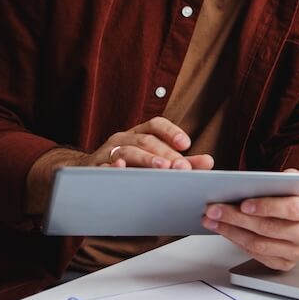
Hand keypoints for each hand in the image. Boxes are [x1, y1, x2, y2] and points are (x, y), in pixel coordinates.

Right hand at [95, 116, 214, 169]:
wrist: (89, 175)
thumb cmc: (128, 167)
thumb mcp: (153, 161)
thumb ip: (180, 162)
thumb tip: (209, 162)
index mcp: (138, 134)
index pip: (156, 125)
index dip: (171, 132)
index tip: (187, 144)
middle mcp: (123, 138)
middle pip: (146, 141)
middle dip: (166, 154)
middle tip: (181, 167)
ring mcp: (108, 151)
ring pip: (128, 151)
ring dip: (146, 159)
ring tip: (162, 168)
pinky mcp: (95, 167)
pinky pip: (104, 166)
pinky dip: (113, 167)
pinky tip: (123, 170)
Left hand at [202, 169, 298, 270]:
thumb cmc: (297, 194)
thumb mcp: (293, 179)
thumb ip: (279, 179)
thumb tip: (253, 183)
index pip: (292, 209)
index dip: (267, 207)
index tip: (243, 203)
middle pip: (270, 229)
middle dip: (238, 219)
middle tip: (215, 209)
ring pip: (260, 245)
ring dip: (232, 232)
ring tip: (213, 220)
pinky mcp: (286, 263)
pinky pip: (257, 256)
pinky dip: (238, 243)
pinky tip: (225, 230)